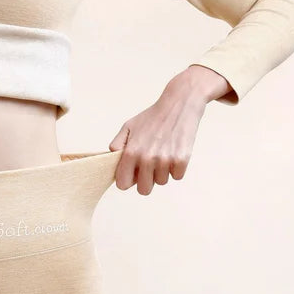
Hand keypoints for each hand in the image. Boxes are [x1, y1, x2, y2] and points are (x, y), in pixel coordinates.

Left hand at [108, 68, 217, 194]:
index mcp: (131, 152)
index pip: (123, 185)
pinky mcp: (181, 160)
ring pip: (161, 182)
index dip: (128, 180)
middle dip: (146, 181)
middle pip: (144, 190)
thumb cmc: (151, 117)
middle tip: (150, 167)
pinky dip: (176, 168)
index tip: (133, 173)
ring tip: (163, 154)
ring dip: (162, 172)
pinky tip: (174, 152)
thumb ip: (117, 145)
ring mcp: (165, 160)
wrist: (179, 104)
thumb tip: (111, 162)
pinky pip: (177, 176)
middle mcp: (147, 158)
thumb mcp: (128, 127)